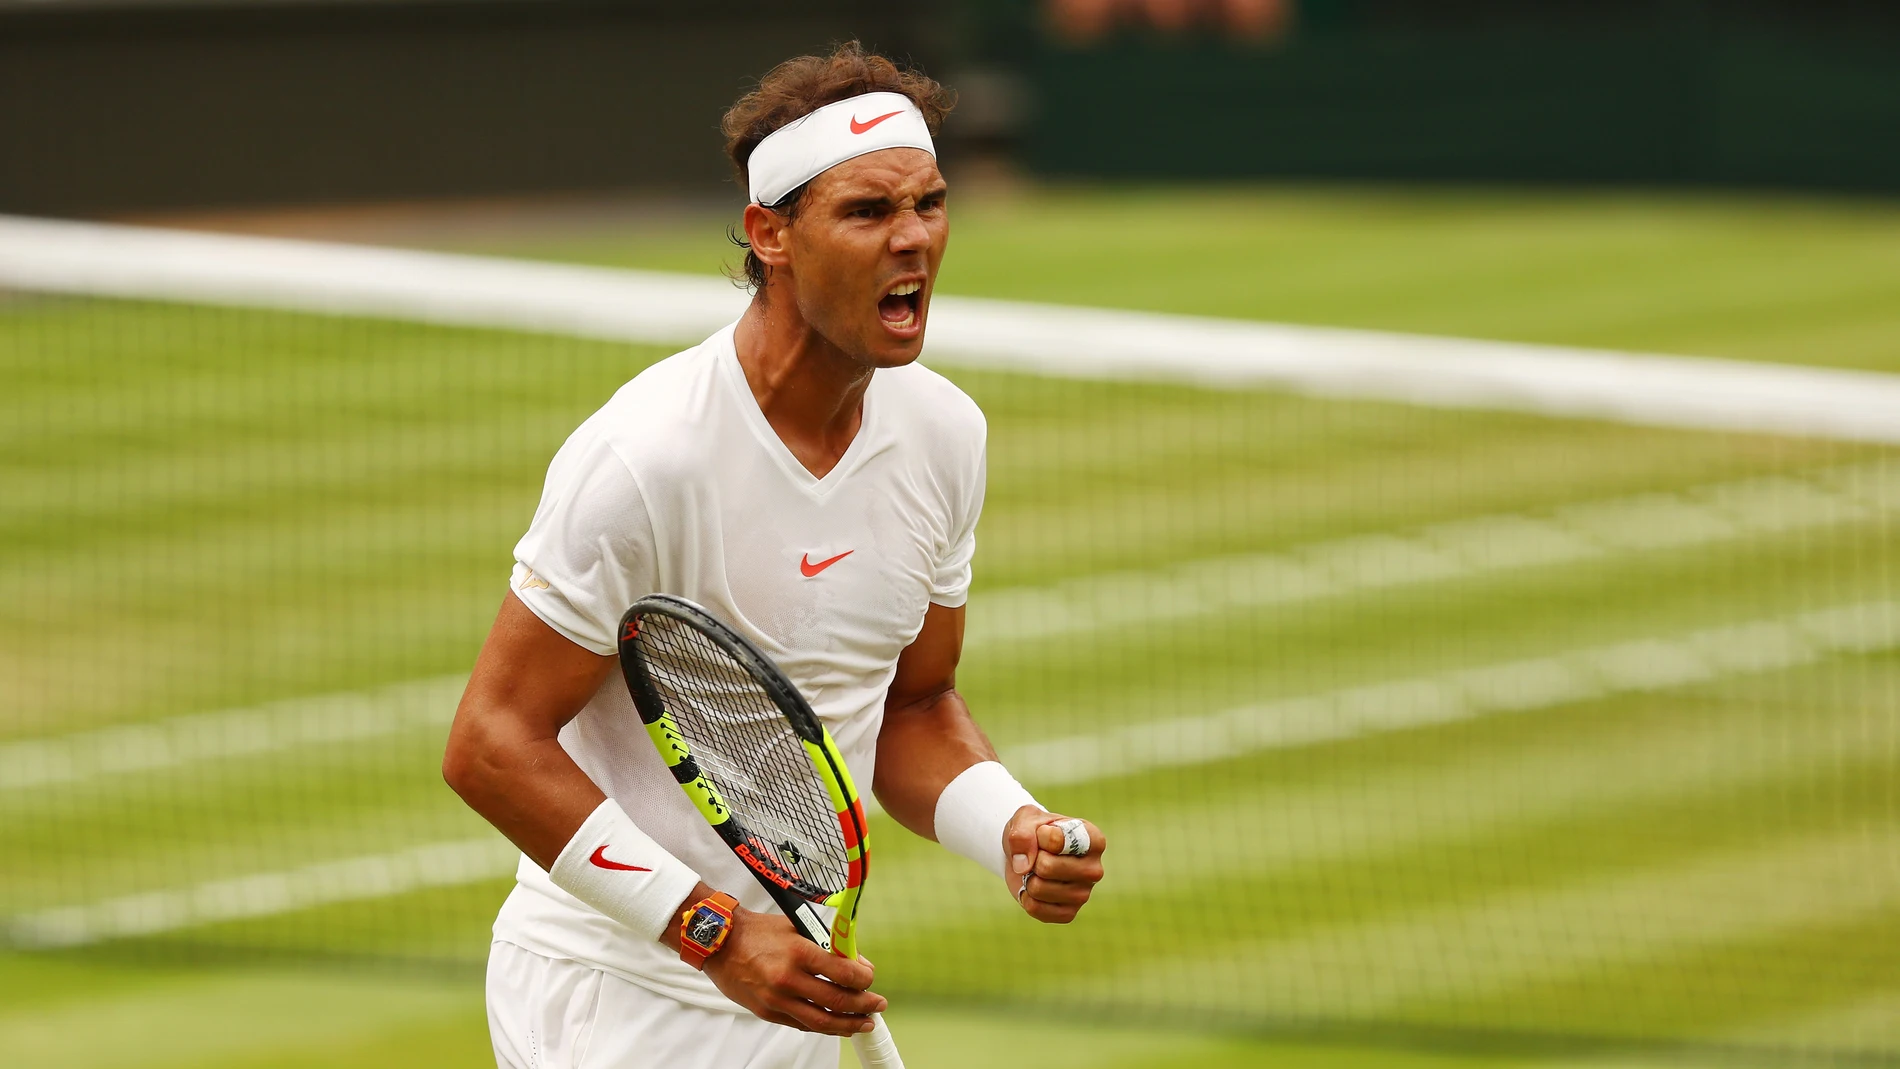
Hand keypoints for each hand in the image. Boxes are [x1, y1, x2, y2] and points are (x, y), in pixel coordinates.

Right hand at [702, 907, 887, 1035]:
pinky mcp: (767, 1012)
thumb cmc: (759, 931)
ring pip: (821, 1021)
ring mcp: (776, 999)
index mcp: (798, 952)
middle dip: (864, 1006)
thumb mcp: (797, 927)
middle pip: (836, 1001)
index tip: (870, 978)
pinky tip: (837, 1024)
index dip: (864, 979)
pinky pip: (802, 1024)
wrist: (720, 943)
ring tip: (865, 1024)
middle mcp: (788, 979)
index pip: (843, 972)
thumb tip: (856, 963)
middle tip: (878, 1005)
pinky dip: (823, 1026)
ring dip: (848, 1024)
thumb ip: (826, 946)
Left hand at [1003, 808, 1106, 922]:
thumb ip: (1022, 833)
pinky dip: (1026, 897)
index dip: (1039, 835)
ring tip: (1037, 871)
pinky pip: (1035, 908)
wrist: (1028, 853)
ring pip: (1038, 888)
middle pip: (1046, 867)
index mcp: (1093, 840)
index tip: (1044, 832)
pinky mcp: (1069, 913)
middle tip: (1038, 855)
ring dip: (1028, 878)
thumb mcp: (1025, 819)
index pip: (1056, 840)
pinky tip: (1035, 887)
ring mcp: (1084, 894)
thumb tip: (1023, 866)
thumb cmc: (1034, 832)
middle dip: (1032, 859)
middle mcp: (1094, 869)